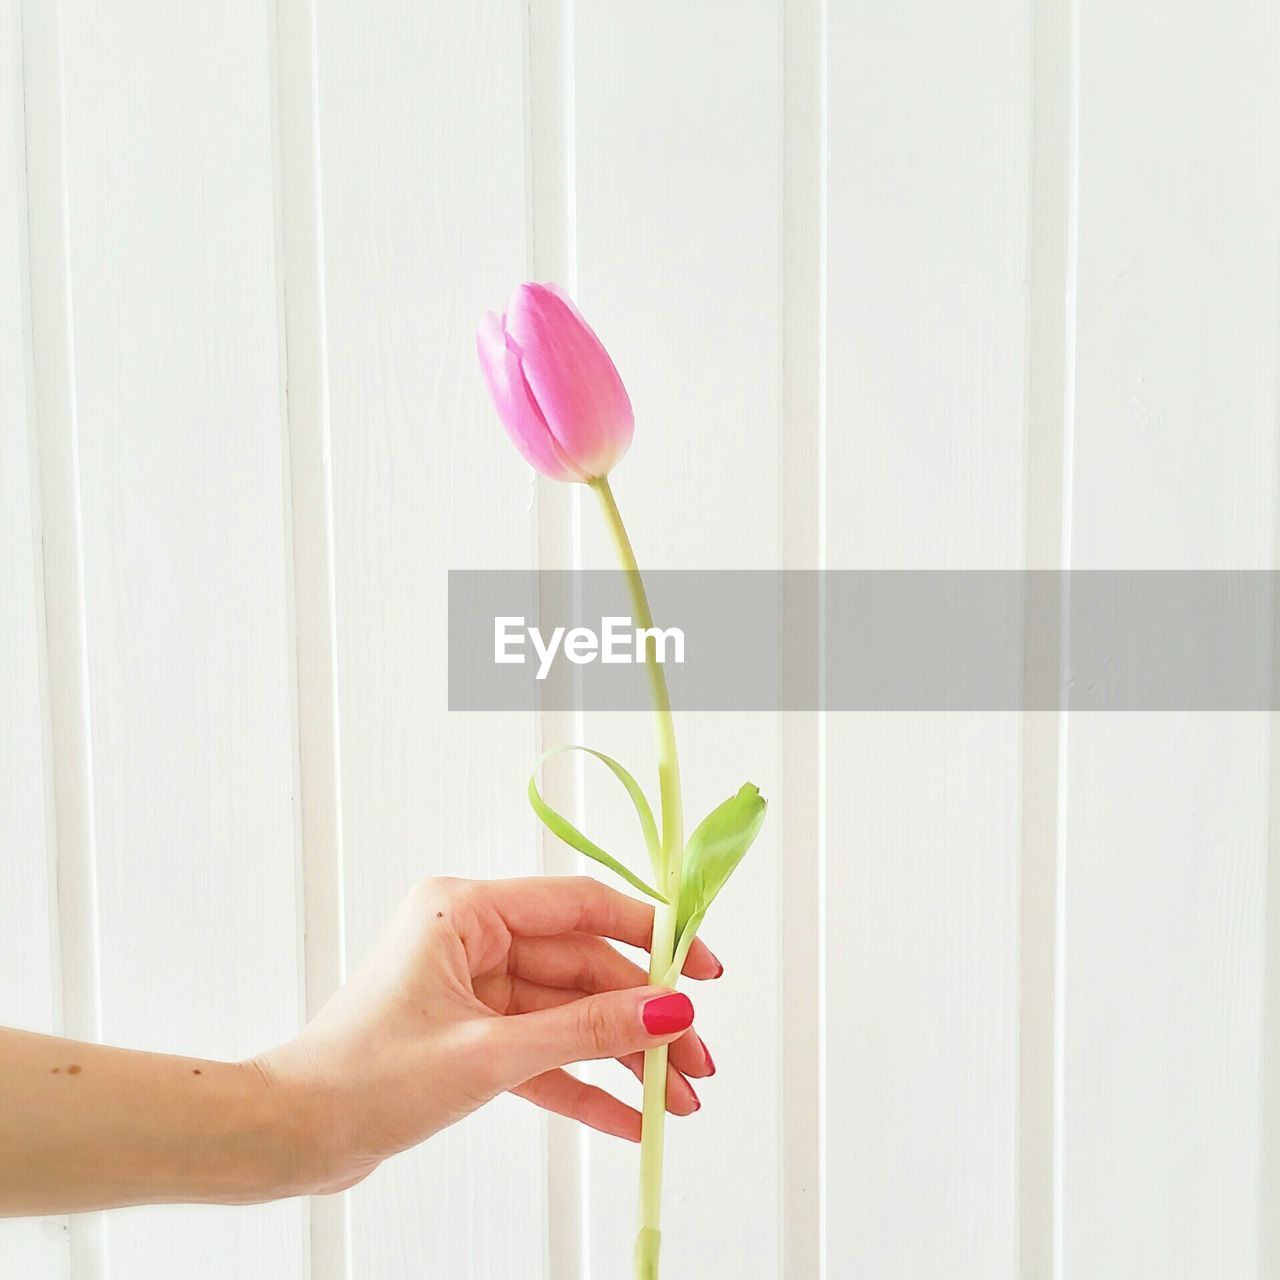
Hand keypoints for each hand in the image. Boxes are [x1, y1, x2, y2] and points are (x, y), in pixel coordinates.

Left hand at [259, 876, 721, 1193]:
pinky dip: (585, 1085)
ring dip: (623, 1057)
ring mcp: (475, 990)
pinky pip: (544, 1054)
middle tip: (698, 1058)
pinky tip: (632, 1118)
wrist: (292, 1138)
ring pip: (570, 1015)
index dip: (649, 934)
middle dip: (643, 1017)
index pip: (579, 905)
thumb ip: (586, 1031)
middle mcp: (473, 939)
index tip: (701, 968)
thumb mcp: (490, 1053)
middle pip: (583, 968)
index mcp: (465, 910)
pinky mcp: (473, 1038)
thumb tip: (669, 1010)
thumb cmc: (364, 1079)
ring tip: (679, 1098)